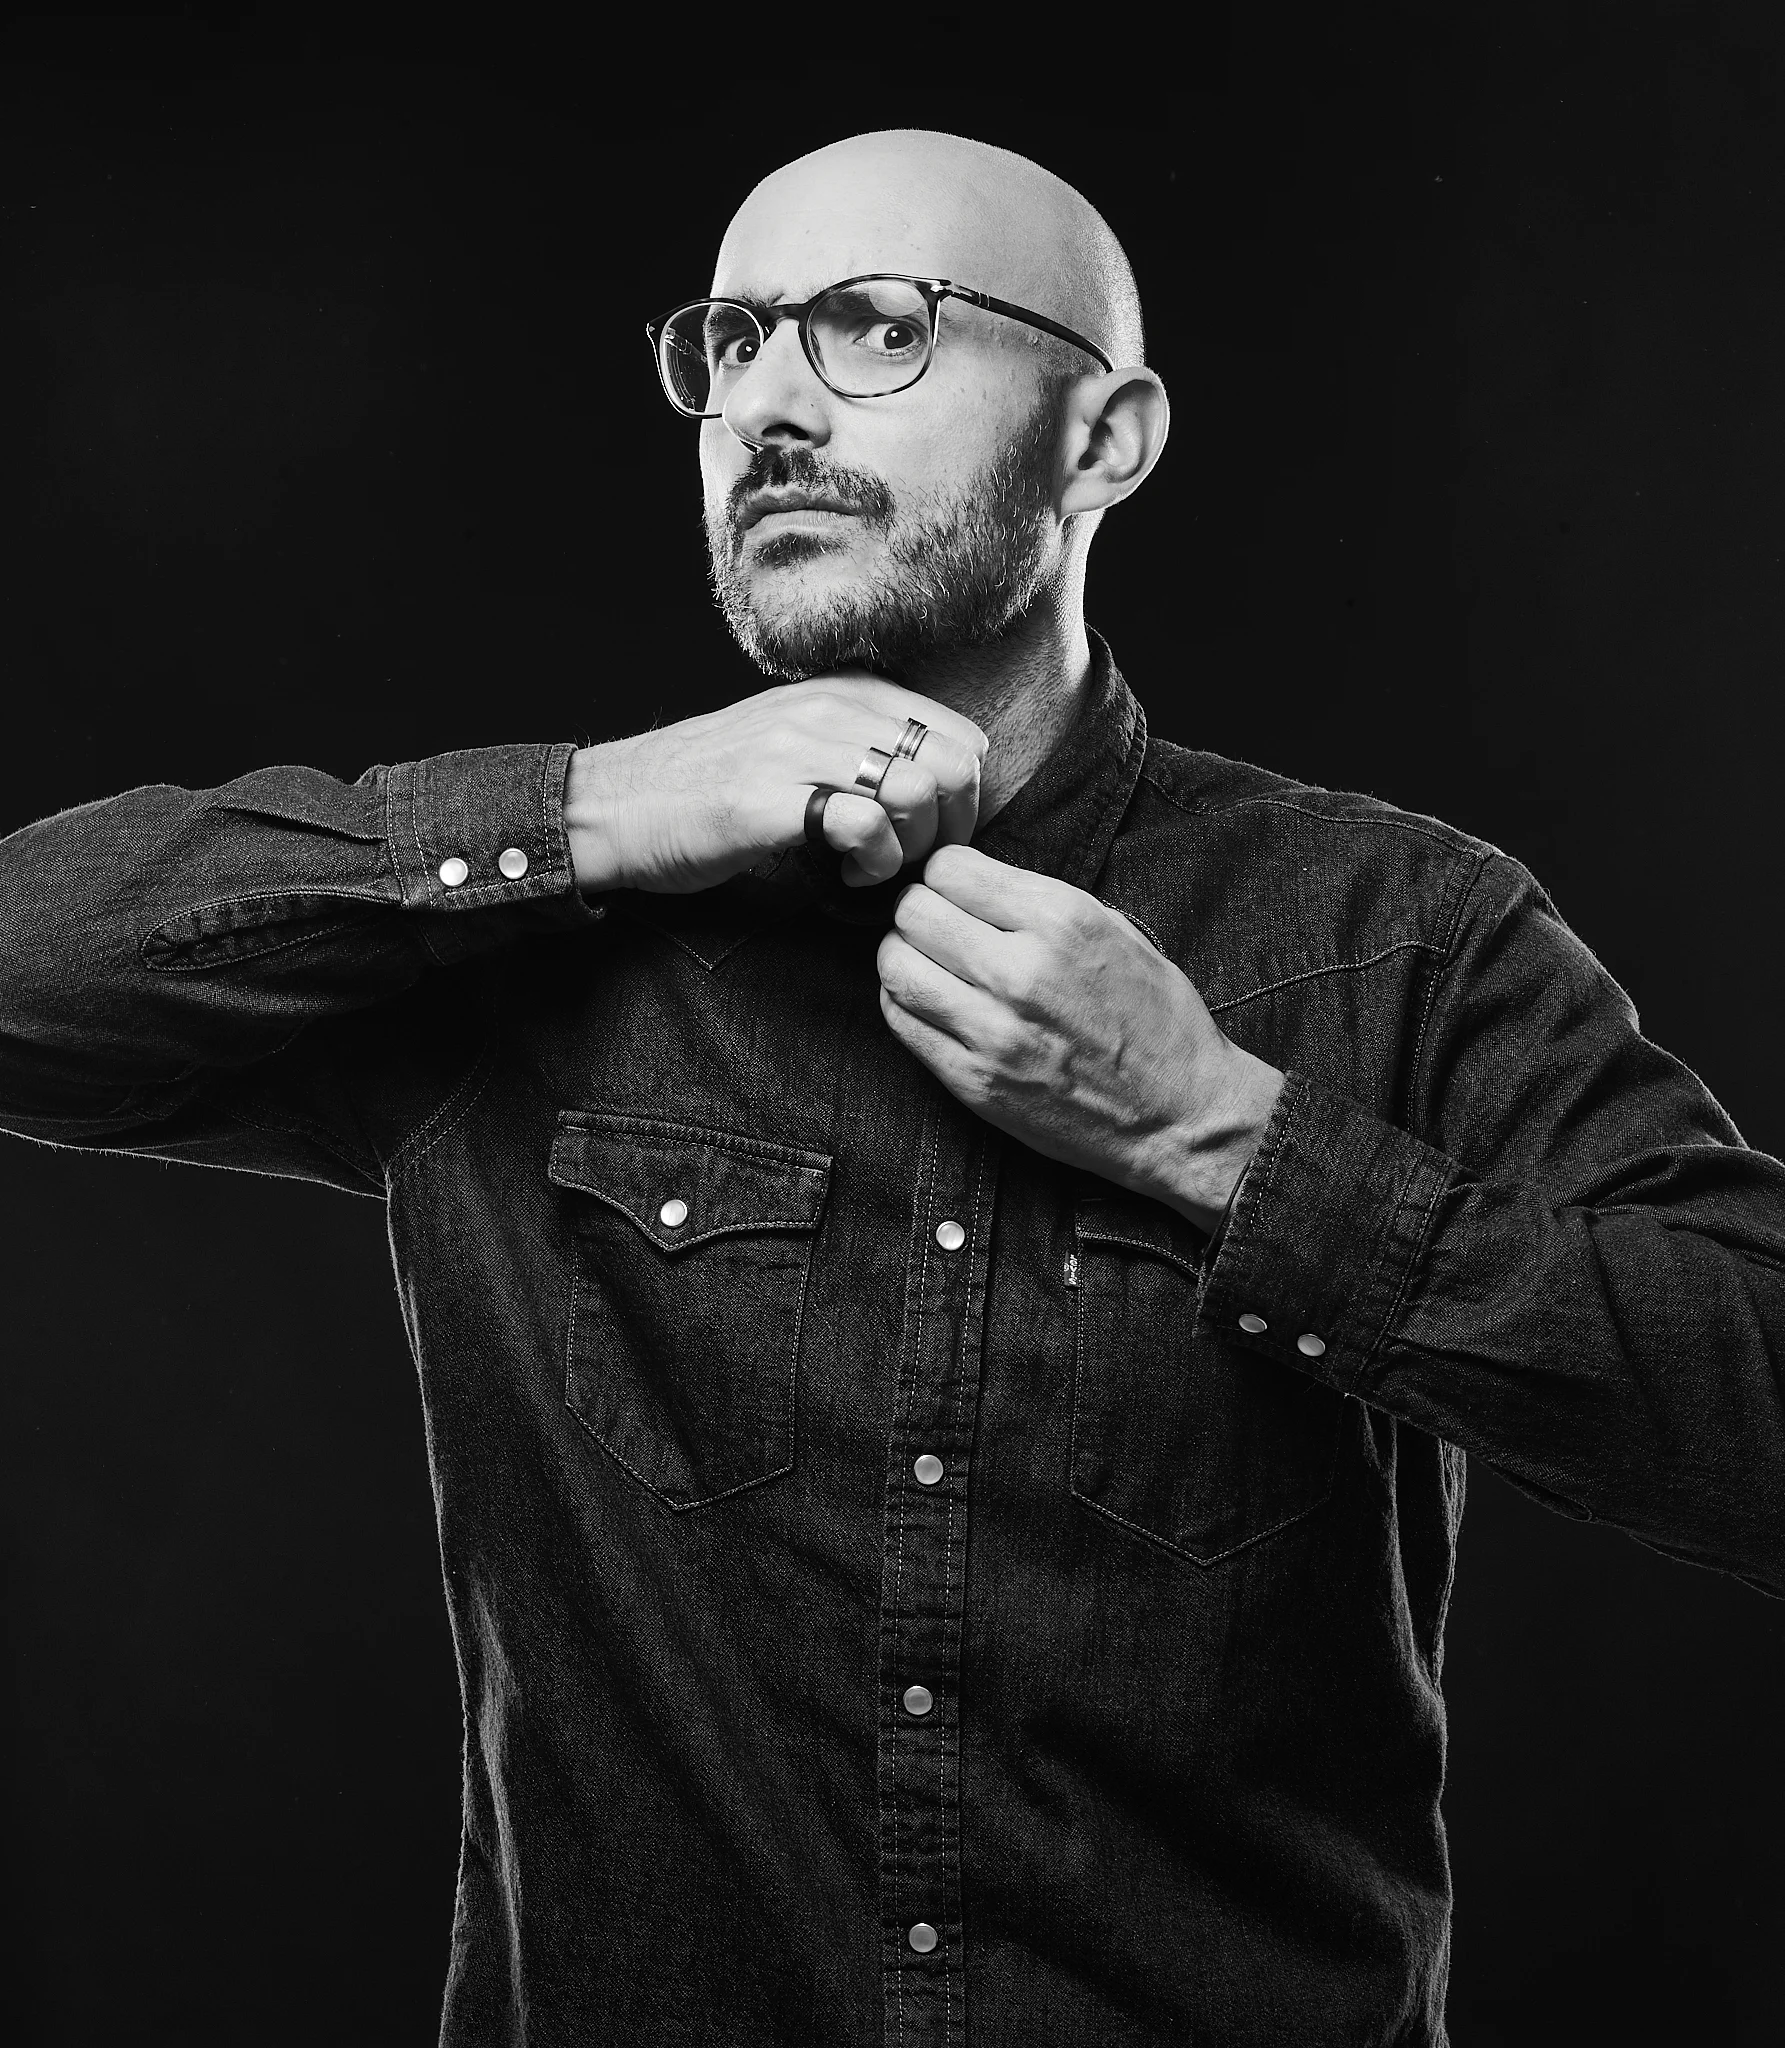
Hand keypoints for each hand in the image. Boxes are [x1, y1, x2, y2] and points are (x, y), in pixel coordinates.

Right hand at [565, 671, 986, 894]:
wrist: (619, 803)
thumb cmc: (713, 783)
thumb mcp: (799, 736)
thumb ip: (864, 740)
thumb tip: (939, 779)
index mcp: (844, 690)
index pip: (960, 734)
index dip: (962, 796)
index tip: (930, 832)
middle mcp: (826, 709)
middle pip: (951, 763)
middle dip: (949, 826)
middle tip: (912, 857)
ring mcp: (796, 751)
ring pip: (916, 789)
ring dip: (910, 847)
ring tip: (872, 866)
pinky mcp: (768, 801)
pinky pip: (864, 826)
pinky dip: (872, 864)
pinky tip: (844, 874)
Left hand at [876, 845, 1285, 1228]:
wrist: (1179, 1115)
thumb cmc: (1155, 1020)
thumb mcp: (1114, 932)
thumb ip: (1038, 902)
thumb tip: (968, 881)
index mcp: (1062, 920)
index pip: (949, 867)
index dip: (946, 876)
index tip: (957, 892)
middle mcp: (1021, 971)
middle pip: (914, 911)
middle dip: (919, 911)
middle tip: (937, 928)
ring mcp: (993, 1031)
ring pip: (895, 966)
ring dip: (903, 957)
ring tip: (928, 965)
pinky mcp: (974, 1080)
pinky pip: (902, 1021)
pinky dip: (904, 1003)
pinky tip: (931, 1002)